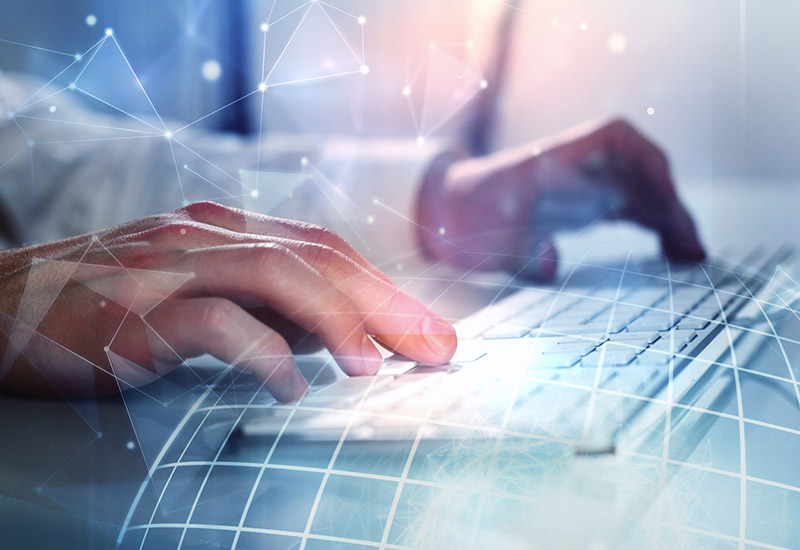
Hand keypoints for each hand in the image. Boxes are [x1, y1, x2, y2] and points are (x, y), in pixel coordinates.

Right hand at [0, 202, 456, 400]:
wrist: (1, 306)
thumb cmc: (109, 304)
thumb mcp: (196, 292)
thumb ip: (262, 304)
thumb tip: (336, 336)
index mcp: (226, 232)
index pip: (326, 250)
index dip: (386, 289)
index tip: (433, 331)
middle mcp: (206, 238)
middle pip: (317, 258)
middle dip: (385, 304)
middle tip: (437, 348)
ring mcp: (168, 270)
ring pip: (274, 277)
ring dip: (336, 321)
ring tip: (377, 367)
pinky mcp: (130, 314)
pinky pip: (209, 324)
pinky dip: (259, 350)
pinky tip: (292, 384)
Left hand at [416, 119, 705, 279]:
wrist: (443, 214)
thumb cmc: (459, 219)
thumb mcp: (477, 237)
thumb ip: (514, 251)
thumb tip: (552, 263)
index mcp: (550, 161)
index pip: (613, 138)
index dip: (647, 160)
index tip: (665, 192)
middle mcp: (573, 167)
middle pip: (638, 169)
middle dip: (669, 202)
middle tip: (691, 247)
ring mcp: (581, 184)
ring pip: (640, 191)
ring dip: (668, 218)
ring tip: (690, 258)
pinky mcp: (583, 205)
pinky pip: (629, 208)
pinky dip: (653, 226)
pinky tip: (668, 253)